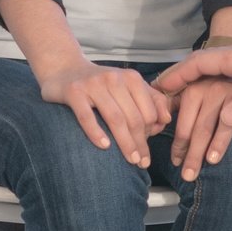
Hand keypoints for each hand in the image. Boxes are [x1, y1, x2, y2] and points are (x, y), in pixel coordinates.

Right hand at [36, 58, 171, 165]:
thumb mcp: (127, 86)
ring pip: (115, 118)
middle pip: (133, 117)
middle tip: (141, 162)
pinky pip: (87, 117)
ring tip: (130, 160)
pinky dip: (97, 133)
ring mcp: (92, 85)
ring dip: (125, 143)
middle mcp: (113, 78)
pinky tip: (104, 146)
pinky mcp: (74, 92)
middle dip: (140, 143)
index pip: (149, 111)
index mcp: (130, 78)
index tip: (147, 149)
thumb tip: (166, 120)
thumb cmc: (100, 84)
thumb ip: (150, 99)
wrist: (64, 68)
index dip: (152, 133)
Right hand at [153, 26, 231, 128]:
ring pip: (216, 73)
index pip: (199, 63)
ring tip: (182, 98)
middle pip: (202, 67)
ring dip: (199, 85)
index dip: (177, 75)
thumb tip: (224, 119)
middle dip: (181, 81)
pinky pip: (231, 77)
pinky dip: (218, 87)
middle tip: (161, 95)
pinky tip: (219, 99)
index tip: (158, 87)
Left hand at [169, 75, 231, 180]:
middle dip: (194, 154)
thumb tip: (157, 121)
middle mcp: (215, 89)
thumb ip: (172, 104)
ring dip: (219, 143)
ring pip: (226, 123)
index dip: (179, 146)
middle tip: (188, 174)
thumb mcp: (187, 93)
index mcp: (195, 89)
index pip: (184, 124)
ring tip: (211, 161)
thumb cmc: (208, 90)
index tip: (176, 162)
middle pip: (202, 128)